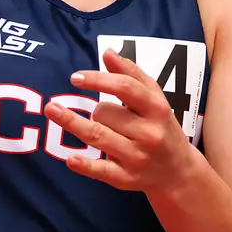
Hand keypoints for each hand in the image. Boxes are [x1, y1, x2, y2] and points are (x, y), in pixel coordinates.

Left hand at [45, 48, 196, 192]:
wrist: (179, 172)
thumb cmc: (162, 127)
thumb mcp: (156, 99)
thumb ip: (132, 74)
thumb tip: (107, 52)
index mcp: (157, 109)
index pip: (125, 88)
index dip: (98, 80)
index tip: (75, 77)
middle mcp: (149, 134)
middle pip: (106, 113)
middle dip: (96, 110)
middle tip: (103, 116)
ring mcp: (137, 158)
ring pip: (98, 136)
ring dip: (73, 123)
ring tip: (53, 110)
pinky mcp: (126, 179)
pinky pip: (101, 170)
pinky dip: (85, 165)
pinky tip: (70, 158)